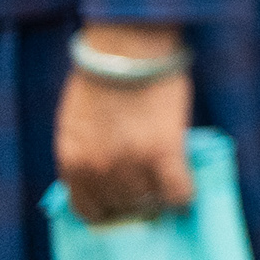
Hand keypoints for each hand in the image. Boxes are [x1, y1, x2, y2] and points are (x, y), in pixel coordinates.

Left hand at [55, 27, 194, 222]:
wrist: (127, 49)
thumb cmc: (103, 77)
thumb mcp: (77, 124)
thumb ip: (85, 154)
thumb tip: (105, 177)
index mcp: (71, 163)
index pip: (86, 210)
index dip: (108, 209)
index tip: (123, 203)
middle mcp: (98, 170)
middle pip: (121, 208)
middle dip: (137, 203)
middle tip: (152, 191)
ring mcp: (131, 163)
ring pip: (149, 203)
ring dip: (160, 198)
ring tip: (170, 185)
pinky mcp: (164, 152)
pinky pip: (177, 192)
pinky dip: (184, 196)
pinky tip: (187, 189)